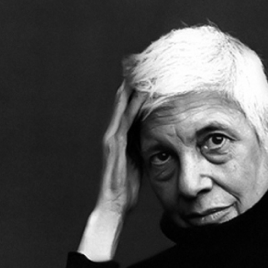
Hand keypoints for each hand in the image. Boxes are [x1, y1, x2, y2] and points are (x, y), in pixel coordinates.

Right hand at [77, 83, 144, 260]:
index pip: (127, 108)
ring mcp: (112, 139)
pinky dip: (131, 106)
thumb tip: (155, 137)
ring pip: (121, 107)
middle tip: (139, 62)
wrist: (114, 205)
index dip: (135, 90)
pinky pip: (124, 122)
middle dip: (130, 82)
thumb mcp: (138, 161)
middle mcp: (114, 134)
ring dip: (130, 88)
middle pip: (122, 102)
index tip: (145, 72)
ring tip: (137, 69)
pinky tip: (139, 94)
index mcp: (121, 138)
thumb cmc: (126, 186)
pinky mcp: (114, 146)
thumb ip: (141, 146)